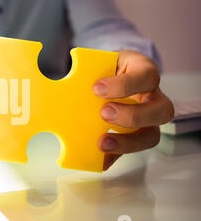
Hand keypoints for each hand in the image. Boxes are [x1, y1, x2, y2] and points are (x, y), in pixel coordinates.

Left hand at [93, 50, 173, 170]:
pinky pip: (131, 151)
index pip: (147, 76)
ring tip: (102, 143)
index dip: (125, 84)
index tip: (97, 88)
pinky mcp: (135, 136)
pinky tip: (99, 159)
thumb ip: (84, 70)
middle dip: (133, 116)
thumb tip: (57, 83)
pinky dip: (115, 156)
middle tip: (104, 114)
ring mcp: (147, 118)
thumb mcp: (98, 61)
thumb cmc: (104, 68)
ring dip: (127, 142)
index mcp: (143, 71)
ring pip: (152, 136)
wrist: (104, 73)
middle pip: (162, 110)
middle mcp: (152, 96)